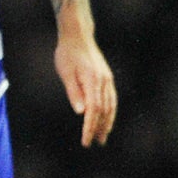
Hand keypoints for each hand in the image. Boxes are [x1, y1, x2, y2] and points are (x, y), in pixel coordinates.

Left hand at [55, 31, 116, 146]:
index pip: (93, 110)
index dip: (90, 127)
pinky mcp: (107, 77)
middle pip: (104, 110)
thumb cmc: (67, 53)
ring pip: (111, 106)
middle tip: (95, 143)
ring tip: (102, 136)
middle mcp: (103, 82)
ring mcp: (107, 79)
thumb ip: (74, 92)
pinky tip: (106, 119)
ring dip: (107, 122)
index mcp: (93, 81)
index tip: (86, 140)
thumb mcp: (65, 72)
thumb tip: (81, 112)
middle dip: (100, 128)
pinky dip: (110, 112)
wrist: (77, 35)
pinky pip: (111, 99)